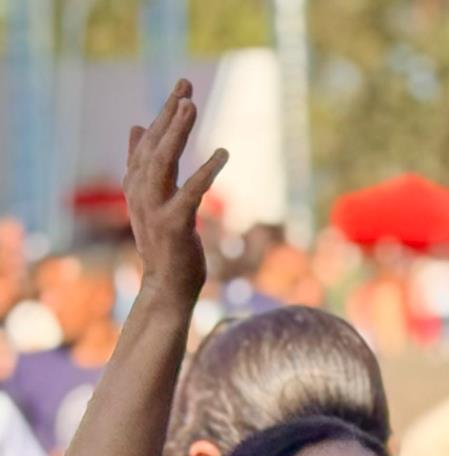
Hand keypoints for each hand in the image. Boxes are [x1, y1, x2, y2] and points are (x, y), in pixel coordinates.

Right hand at [123, 80, 227, 298]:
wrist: (166, 287)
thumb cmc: (166, 246)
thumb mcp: (152, 201)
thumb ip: (144, 166)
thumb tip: (135, 127)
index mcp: (136, 185)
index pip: (148, 141)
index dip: (163, 114)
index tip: (182, 88)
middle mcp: (140, 192)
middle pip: (153, 144)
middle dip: (169, 113)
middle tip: (185, 85)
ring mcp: (153, 208)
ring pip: (163, 161)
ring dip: (176, 132)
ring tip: (191, 106)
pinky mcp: (173, 224)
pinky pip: (190, 192)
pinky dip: (205, 171)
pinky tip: (222, 153)